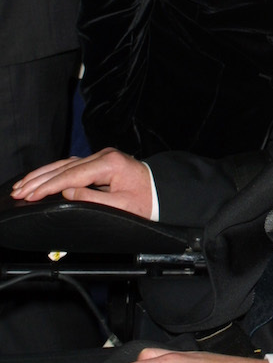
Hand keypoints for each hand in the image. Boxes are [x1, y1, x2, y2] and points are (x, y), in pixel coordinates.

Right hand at [10, 147, 152, 218]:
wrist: (163, 191)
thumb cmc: (146, 201)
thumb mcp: (122, 206)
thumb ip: (93, 199)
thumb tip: (67, 192)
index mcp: (109, 164)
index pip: (71, 175)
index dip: (48, 186)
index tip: (29, 195)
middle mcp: (104, 155)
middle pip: (64, 166)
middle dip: (39, 179)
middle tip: (18, 190)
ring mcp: (102, 157)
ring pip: (66, 163)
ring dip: (43, 174)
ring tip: (24, 184)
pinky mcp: (100, 162)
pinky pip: (72, 165)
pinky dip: (55, 172)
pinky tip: (43, 177)